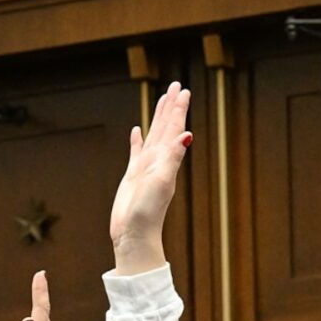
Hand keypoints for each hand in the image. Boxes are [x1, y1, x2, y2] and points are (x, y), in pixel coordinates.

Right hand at [110, 84, 192, 272]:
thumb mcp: (162, 181)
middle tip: (176, 85)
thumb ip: (174, 157)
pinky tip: (137, 130)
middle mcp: (158, 161)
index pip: (174, 128)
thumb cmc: (148, 211)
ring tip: (162, 100)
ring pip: (153, 135)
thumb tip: (187, 134)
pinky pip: (136, 151)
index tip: (183, 90)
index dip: (178, 109)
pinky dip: (138, 140)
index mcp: (166, 159)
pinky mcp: (133, 176)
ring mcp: (145, 167)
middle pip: (166, 127)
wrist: (134, 235)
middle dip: (171, 106)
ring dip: (158, 118)